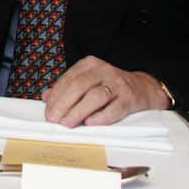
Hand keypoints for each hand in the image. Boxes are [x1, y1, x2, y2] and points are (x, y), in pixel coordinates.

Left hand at [42, 56, 168, 126]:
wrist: (143, 88)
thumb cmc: (110, 86)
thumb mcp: (88, 81)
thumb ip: (67, 88)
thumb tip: (46, 98)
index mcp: (89, 64)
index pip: (68, 79)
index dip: (55, 97)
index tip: (48, 112)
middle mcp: (103, 71)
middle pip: (78, 86)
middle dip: (63, 104)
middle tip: (54, 120)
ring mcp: (117, 84)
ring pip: (95, 97)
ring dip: (78, 112)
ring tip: (67, 124)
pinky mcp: (129, 98)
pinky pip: (114, 108)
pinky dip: (100, 117)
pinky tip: (89, 123)